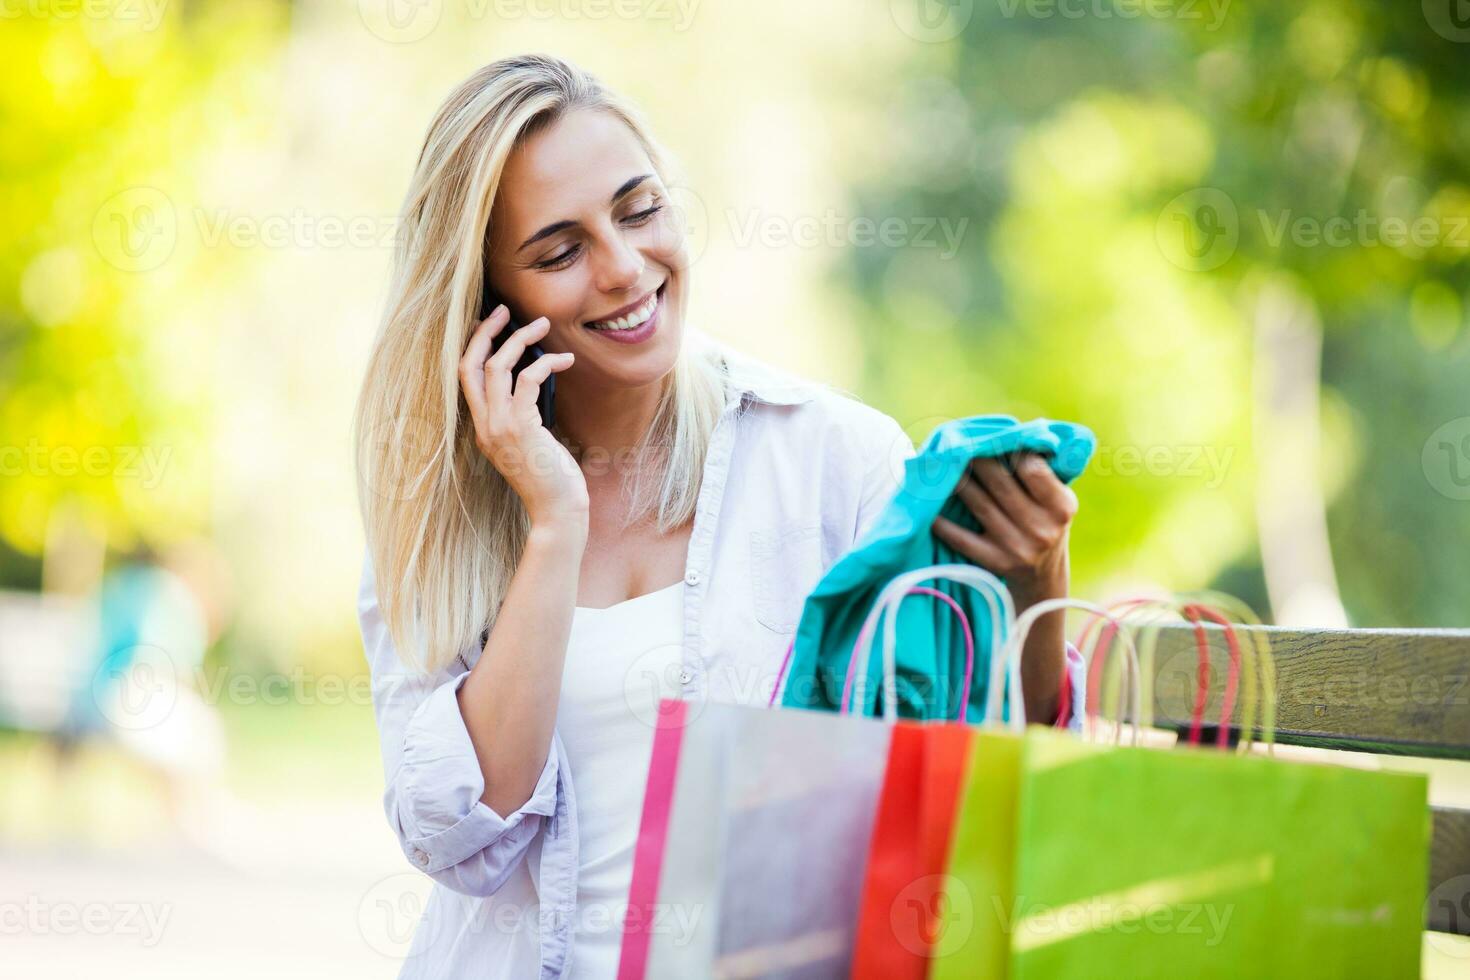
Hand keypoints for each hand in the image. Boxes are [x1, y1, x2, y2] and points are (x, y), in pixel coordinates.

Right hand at [459, 305, 586, 528]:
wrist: (556, 510)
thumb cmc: (550, 479)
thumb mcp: (529, 443)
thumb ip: (522, 415)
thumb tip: (534, 378)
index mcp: (482, 428)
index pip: (464, 377)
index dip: (473, 345)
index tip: (489, 324)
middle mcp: (484, 425)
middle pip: (471, 364)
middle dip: (486, 331)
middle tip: (505, 309)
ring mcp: (499, 427)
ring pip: (497, 366)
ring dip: (521, 339)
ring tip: (543, 325)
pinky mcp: (522, 427)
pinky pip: (528, 379)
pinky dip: (547, 362)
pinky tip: (565, 360)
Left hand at [931, 451, 1076, 605]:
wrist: (1044, 577)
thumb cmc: (1045, 522)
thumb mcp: (1056, 500)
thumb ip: (1042, 472)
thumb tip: (1012, 431)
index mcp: (1061, 507)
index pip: (1032, 469)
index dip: (1011, 451)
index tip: (996, 440)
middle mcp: (1041, 528)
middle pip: (1000, 484)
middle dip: (977, 459)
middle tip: (960, 442)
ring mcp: (1018, 547)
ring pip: (979, 505)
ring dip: (958, 482)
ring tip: (944, 464)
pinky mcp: (995, 563)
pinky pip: (963, 539)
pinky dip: (944, 523)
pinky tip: (930, 506)